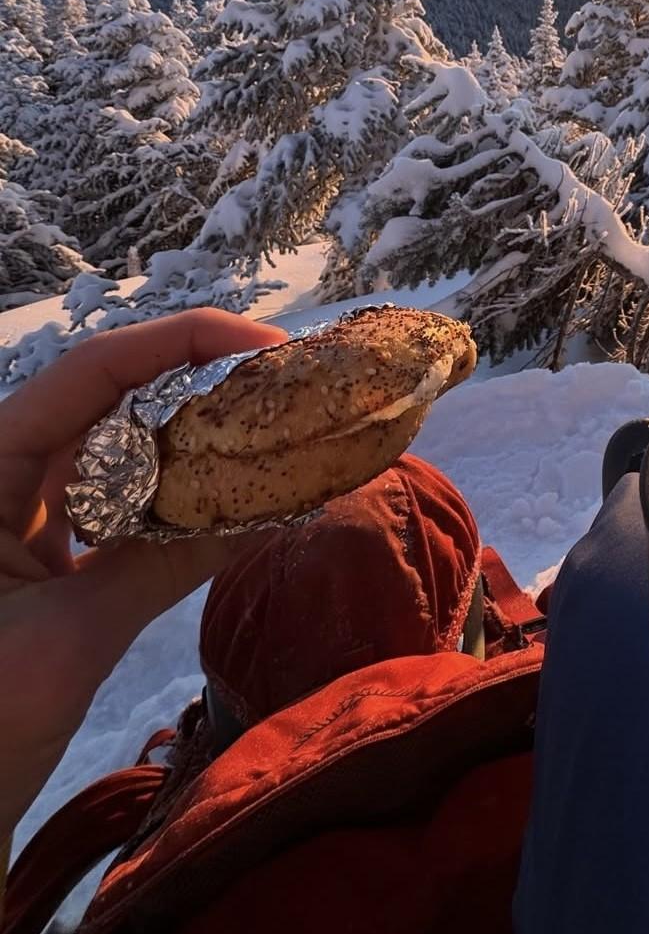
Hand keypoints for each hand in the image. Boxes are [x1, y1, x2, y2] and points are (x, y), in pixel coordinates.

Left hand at [0, 310, 286, 841]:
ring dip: (194, 439)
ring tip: (273, 431)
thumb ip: (168, 562)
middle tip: (287, 388)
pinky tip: (230, 497)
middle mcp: (3, 469)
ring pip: (118, 445)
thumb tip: (276, 505)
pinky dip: (174, 494)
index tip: (267, 347)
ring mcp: (19, 511)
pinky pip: (117, 499)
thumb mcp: (73, 639)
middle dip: (200, 383)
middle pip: (111, 397)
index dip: (182, 342)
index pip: (91, 370)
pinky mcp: (39, 551)